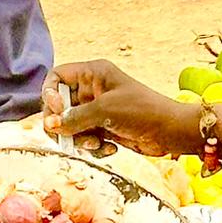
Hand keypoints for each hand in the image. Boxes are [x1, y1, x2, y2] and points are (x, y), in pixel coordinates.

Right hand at [44, 59, 195, 158]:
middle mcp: (92, 89)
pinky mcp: (103, 128)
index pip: (57, 77)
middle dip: (62, 123)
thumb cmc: (143, 112)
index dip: (50, 93)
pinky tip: (109, 149)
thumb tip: (49, 125)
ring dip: (78, 138)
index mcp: (93, 74)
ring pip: (69, 125)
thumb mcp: (106, 111)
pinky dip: (92, 146)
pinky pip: (84, 137)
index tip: (57, 111)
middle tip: (66, 137)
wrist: (172, 133)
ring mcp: (97, 110)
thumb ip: (75, 118)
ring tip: (95, 144)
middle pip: (58, 104)